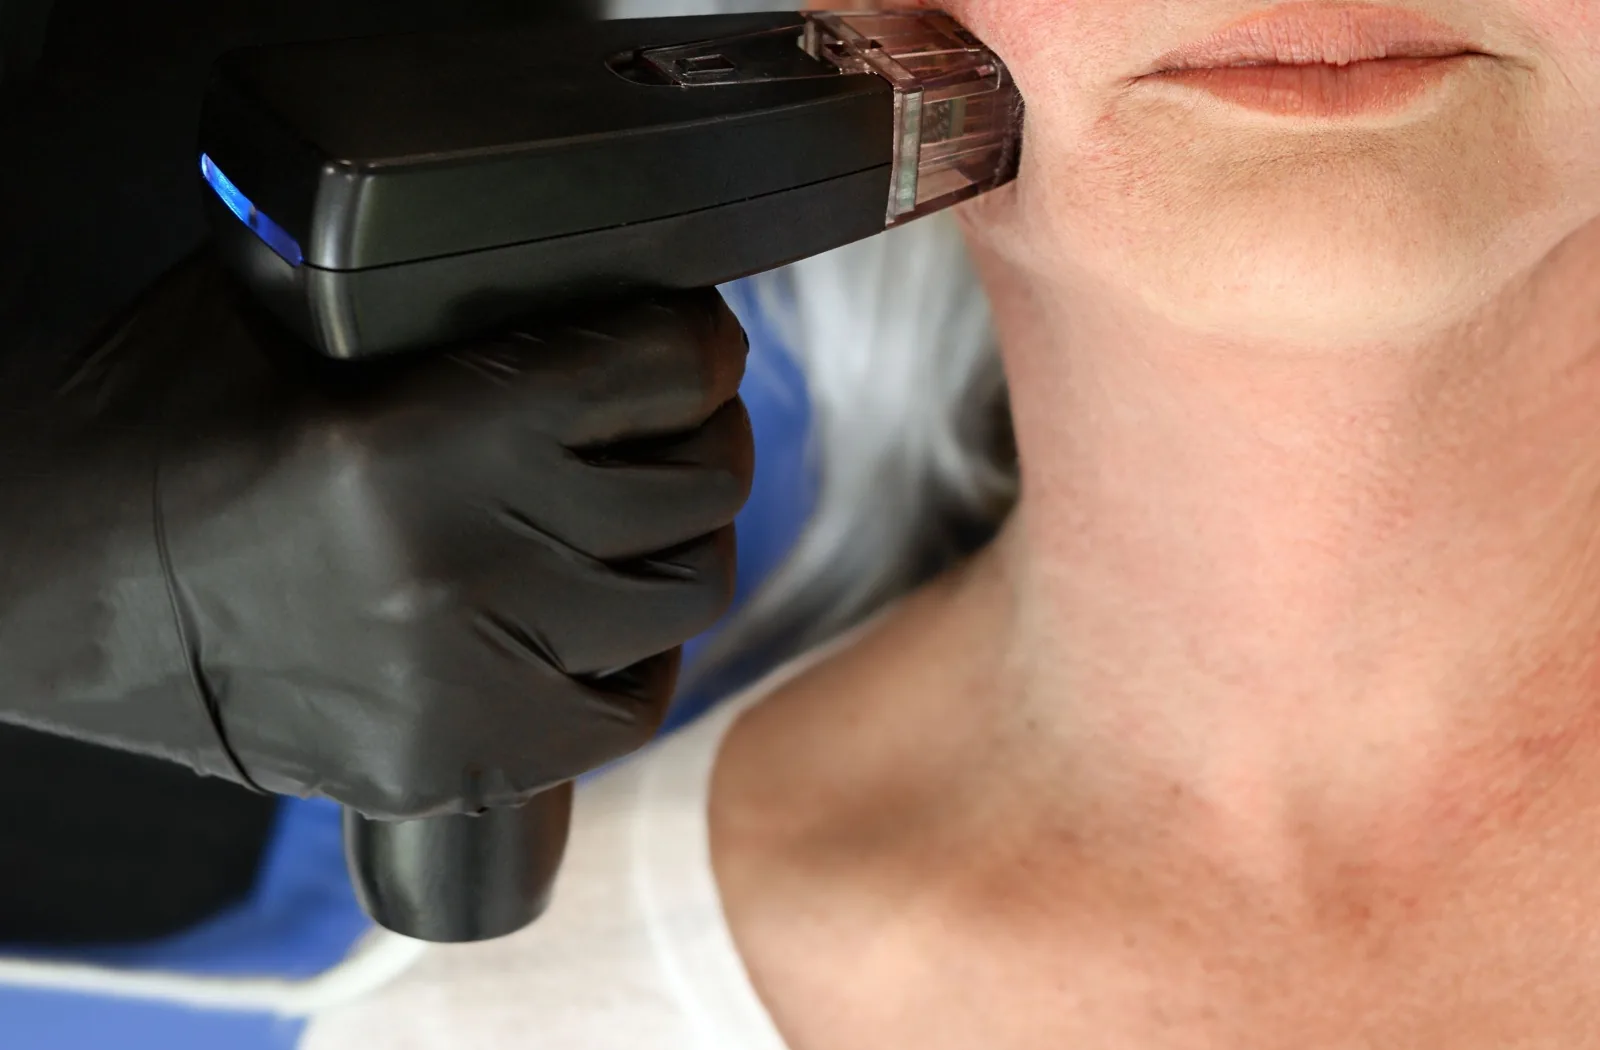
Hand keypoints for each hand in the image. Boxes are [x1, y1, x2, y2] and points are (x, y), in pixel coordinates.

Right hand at [0, 249, 752, 819]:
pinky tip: (587, 608)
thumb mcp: (284, 298)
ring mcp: (464, 685)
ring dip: (677, 537)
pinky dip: (631, 646)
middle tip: (672, 417)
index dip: (692, 342)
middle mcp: (456, 572)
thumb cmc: (159, 426)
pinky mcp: (461, 764)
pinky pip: (631, 701)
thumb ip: (447, 284)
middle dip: (701, 432)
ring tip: (634, 508)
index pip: (657, 370)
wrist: (51, 584)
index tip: (688, 340)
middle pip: (697, 485)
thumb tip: (597, 276)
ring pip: (687, 593)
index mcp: (416, 441)